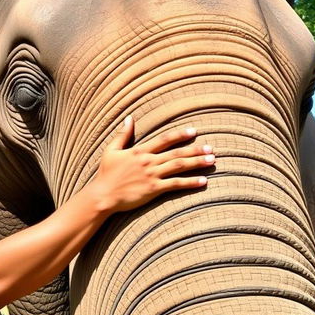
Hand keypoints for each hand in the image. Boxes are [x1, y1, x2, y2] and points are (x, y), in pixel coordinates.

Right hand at [91, 116, 214, 212]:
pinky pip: (176, 184)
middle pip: (176, 153)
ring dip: (197, 163)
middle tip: (211, 148)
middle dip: (195, 150)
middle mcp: (148, 161)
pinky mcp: (154, 189)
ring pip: (179, 166)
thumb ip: (122, 135)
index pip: (164, 140)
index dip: (180, 135)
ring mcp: (152, 175)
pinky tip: (203, 181)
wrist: (103, 195)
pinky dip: (190, 182)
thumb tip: (129, 118)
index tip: (194, 132)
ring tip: (211, 161)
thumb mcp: (111, 151)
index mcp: (139, 151)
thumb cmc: (106, 174)